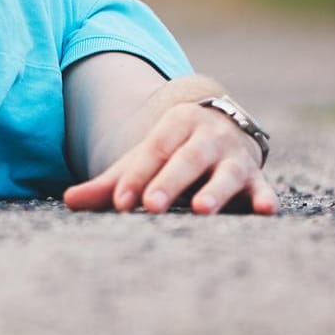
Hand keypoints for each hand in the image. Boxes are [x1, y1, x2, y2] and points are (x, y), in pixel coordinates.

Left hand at [63, 101, 277, 215]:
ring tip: (201, 209)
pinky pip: (263, 188)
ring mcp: (235, 156)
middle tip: (152, 205)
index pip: (153, 150)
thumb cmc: (173, 153)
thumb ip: (111, 182)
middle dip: (169, 181)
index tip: (119, 202)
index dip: (136, 175)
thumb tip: (69, 200)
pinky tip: (265, 209)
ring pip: (226, 173)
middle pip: (187, 159)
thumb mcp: (144, 160)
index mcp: (176, 125)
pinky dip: (265, 197)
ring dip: (215, 190)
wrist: (224, 127)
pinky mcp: (257, 178)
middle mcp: (208, 136)